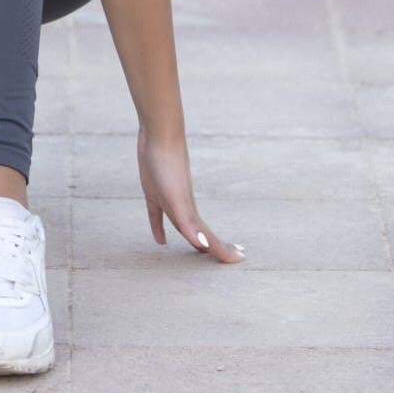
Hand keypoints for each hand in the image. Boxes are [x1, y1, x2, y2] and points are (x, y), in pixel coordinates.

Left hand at [137, 127, 244, 261]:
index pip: (208, 239)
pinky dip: (159, 229)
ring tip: (198, 251)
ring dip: (190, 239)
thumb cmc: (167, 165)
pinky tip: (160, 240)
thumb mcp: (175, 197)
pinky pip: (158, 216)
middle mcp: (183, 207)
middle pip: (200, 234)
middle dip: (212, 247)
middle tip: (227, 259)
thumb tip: (202, 244)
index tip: (239, 260)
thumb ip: (188, 222)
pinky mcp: (154, 190)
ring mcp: (170, 198)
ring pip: (183, 226)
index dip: (221, 251)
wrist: (159, 132)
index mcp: (189, 212)